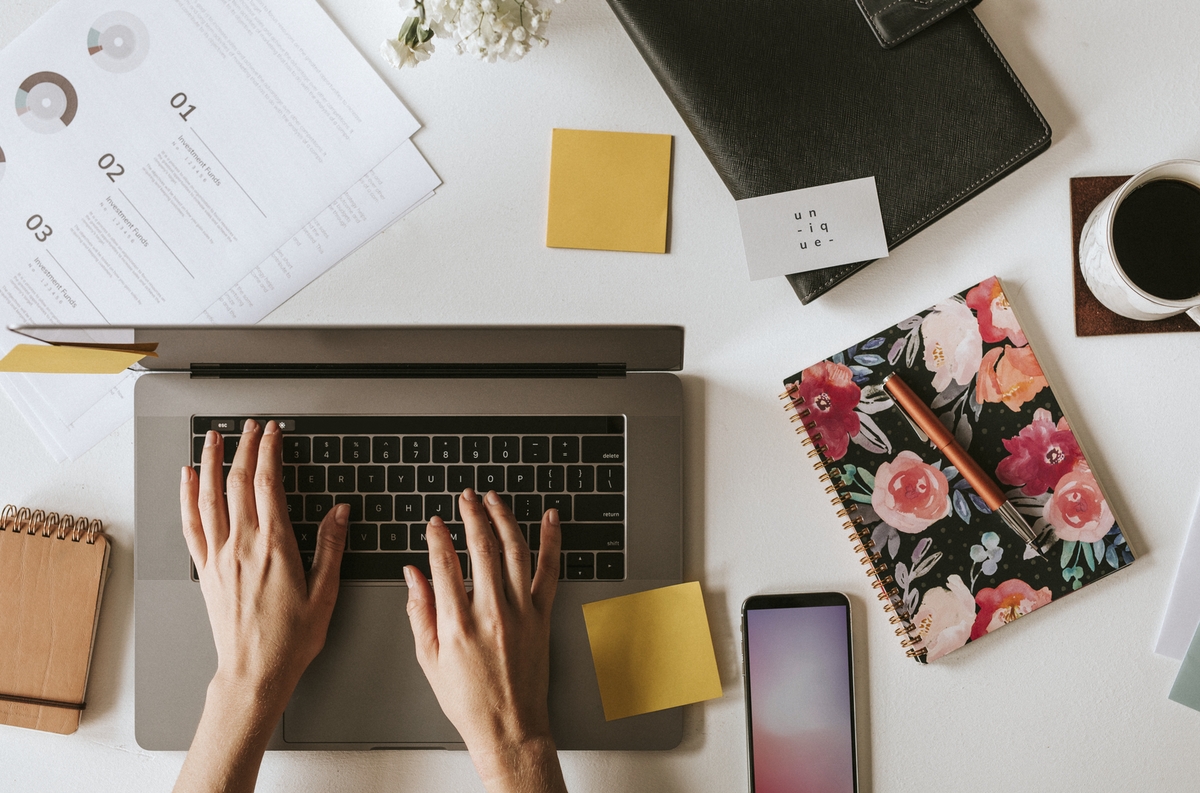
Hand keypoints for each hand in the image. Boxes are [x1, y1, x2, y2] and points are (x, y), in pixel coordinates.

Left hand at [174, 419, 347, 792]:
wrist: (254, 672)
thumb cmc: (290, 640)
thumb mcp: (325, 593)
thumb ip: (331, 547)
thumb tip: (338, 511)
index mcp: (274, 546)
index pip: (268, 485)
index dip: (270, 452)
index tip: (273, 432)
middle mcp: (242, 545)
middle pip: (238, 482)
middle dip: (245, 447)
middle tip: (251, 426)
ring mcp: (219, 556)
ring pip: (209, 496)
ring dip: (211, 462)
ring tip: (214, 437)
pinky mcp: (205, 570)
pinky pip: (192, 524)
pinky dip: (187, 496)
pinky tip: (187, 480)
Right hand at [404, 489, 566, 792]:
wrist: (510, 727)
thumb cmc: (468, 700)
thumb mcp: (429, 660)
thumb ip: (419, 611)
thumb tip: (412, 574)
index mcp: (457, 624)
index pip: (444, 564)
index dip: (437, 537)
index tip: (435, 522)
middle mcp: (491, 613)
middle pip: (482, 548)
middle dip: (472, 515)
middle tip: (465, 497)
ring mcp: (522, 612)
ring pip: (515, 551)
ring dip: (504, 519)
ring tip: (494, 499)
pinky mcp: (543, 616)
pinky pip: (551, 570)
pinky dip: (552, 541)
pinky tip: (550, 519)